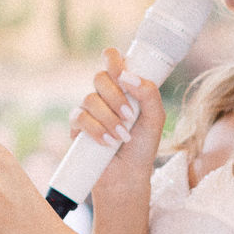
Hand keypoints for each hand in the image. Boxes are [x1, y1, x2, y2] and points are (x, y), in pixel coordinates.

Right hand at [69, 46, 165, 196]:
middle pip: (99, 77)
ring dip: (109, 118)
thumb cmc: (143, 147)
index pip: (111, 58)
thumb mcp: (156, 119)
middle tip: (130, 116)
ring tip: (122, 136)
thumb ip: (149, 94)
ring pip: (90, 98)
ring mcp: (88, 109)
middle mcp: (104, 94)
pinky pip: (80, 117)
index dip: (113, 60)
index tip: (123, 75)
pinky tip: (108, 142)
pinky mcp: (77, 125)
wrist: (127, 175)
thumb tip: (128, 77)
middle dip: (116, 98)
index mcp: (123, 86)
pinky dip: (96, 130)